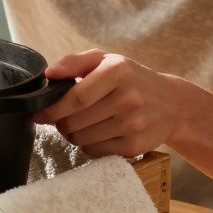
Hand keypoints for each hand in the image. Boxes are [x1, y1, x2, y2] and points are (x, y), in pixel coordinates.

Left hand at [33, 50, 186, 157]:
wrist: (173, 104)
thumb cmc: (131, 79)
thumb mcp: (107, 60)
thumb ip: (75, 62)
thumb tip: (49, 73)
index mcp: (118, 71)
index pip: (75, 98)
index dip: (52, 109)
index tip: (39, 114)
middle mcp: (128, 98)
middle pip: (75, 121)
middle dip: (60, 123)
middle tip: (62, 119)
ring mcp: (134, 124)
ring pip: (82, 139)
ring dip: (73, 135)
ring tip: (81, 124)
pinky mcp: (135, 146)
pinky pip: (95, 152)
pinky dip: (88, 145)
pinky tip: (97, 133)